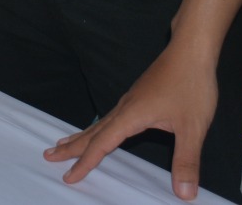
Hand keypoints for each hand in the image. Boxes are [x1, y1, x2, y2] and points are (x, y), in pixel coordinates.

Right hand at [44, 45, 217, 199]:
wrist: (190, 50)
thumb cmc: (191, 85)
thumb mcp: (193, 128)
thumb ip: (186, 160)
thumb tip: (184, 194)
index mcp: (131, 116)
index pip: (102, 144)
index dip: (85, 162)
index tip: (69, 176)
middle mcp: (124, 108)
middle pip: (91, 131)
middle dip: (71, 147)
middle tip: (48, 155)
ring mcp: (129, 101)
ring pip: (98, 123)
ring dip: (80, 136)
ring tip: (63, 143)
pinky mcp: (137, 96)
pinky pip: (109, 117)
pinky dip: (96, 128)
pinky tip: (100, 129)